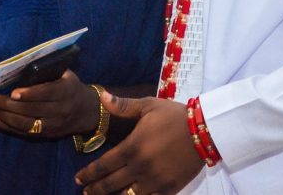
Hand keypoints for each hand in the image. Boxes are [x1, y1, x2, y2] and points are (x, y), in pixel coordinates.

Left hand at [0, 70, 98, 137]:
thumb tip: (21, 66)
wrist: (86, 111)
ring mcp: (53, 126)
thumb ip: (48, 71)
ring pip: (26, 124)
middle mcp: (60, 110)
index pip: (47, 94)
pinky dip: (7, 126)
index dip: (30, 94)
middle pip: (32, 111)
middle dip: (10, 105)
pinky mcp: (46, 136)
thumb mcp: (66, 75)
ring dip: (5, 117)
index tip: (13, 92)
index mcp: (67, 91)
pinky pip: (23, 133)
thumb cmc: (70, 87)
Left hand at [75, 94, 204, 194]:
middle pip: (111, 183)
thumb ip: (123, 106)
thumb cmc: (173, 116)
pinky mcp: (168, 189)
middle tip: (85, 191)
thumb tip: (102, 97)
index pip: (104, 164)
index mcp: (132, 147)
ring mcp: (154, 181)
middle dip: (95, 189)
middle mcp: (140, 167)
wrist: (204, 130)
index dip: (89, 173)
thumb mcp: (148, 105)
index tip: (78, 178)